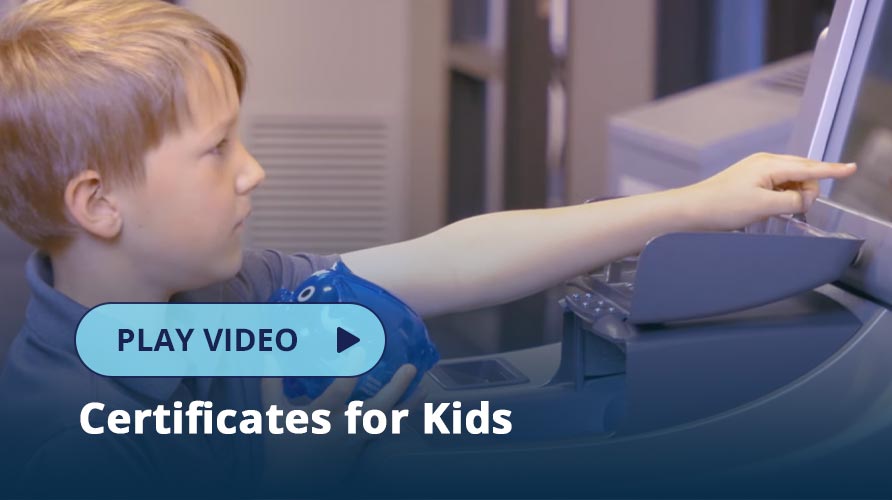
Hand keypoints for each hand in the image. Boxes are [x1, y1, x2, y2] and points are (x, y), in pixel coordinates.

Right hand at [261, 365, 417, 492]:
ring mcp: (356, 440)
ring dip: (408, 405)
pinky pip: (387, 429)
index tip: (362, 349)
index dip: (350, 373)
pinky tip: (415, 401)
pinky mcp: (364, 447)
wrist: (296, 485)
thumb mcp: (272, 416)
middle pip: (376, 411)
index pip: (338, 394)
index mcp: (319, 418)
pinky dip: (402, 415)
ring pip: (389, 423)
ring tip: (425, 387)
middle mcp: (342, 429)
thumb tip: (269, 355)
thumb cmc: (283, 447)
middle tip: (410, 368)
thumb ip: (272, 385)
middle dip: (395, 389)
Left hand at [680, 152, 856, 230]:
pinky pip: (777, 185)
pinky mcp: (749, 180)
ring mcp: (756, 170)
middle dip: (807, 189)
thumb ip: (792, 201)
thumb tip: (806, 198)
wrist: (691, 210)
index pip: (809, 167)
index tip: (851, 169)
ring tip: (775, 210)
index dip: (832, 171)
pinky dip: (781, 196)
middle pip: (802, 172)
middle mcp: (764, 162)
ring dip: (793, 195)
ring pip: (790, 180)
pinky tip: (771, 207)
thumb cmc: (721, 207)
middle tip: (797, 208)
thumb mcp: (763, 207)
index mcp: (769, 165)